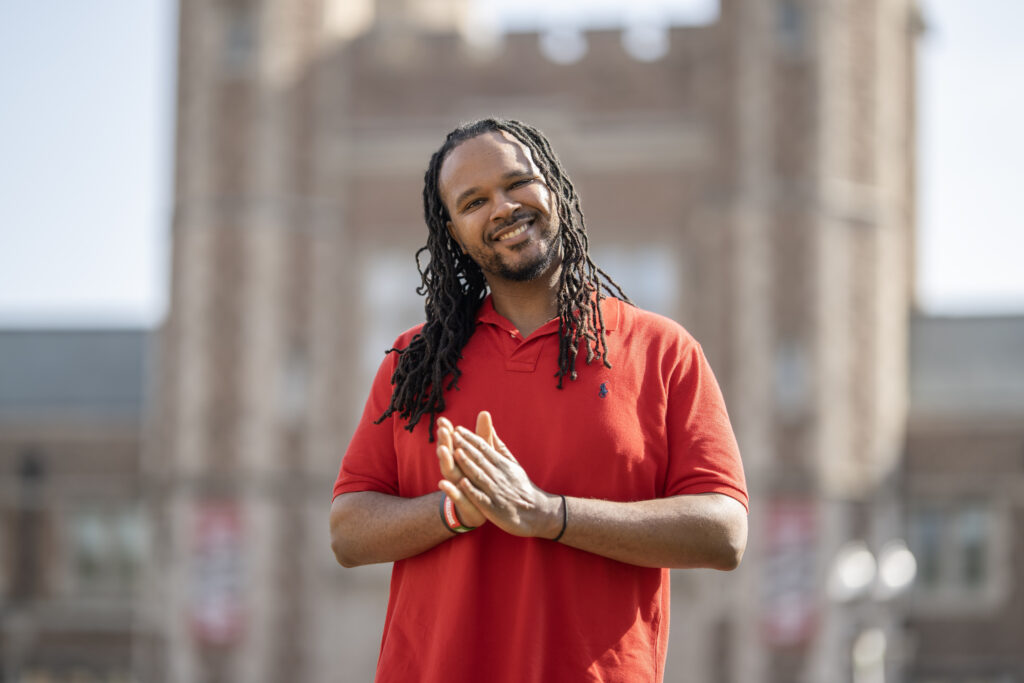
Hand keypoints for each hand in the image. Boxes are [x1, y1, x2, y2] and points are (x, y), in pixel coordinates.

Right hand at [436, 416, 486, 527]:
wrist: (481, 509)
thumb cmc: (481, 478)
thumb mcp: (484, 455)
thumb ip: (483, 436)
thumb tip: (485, 412)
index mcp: (463, 459)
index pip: (454, 442)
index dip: (448, 432)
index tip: (443, 420)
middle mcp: (457, 470)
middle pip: (449, 455)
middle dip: (445, 442)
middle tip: (441, 430)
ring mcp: (458, 485)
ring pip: (449, 472)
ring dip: (445, 461)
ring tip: (442, 450)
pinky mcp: (463, 501)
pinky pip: (455, 495)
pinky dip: (449, 490)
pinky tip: (443, 483)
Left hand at [442, 411, 561, 538]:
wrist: (536, 512)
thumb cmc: (522, 487)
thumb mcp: (513, 464)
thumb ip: (500, 448)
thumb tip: (491, 429)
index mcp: (503, 465)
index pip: (484, 448)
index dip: (470, 438)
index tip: (457, 429)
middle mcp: (499, 476)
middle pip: (480, 459)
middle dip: (465, 447)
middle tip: (452, 435)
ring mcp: (495, 492)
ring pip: (479, 475)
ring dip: (467, 464)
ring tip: (456, 453)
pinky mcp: (493, 508)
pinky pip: (481, 498)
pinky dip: (472, 490)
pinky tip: (462, 483)